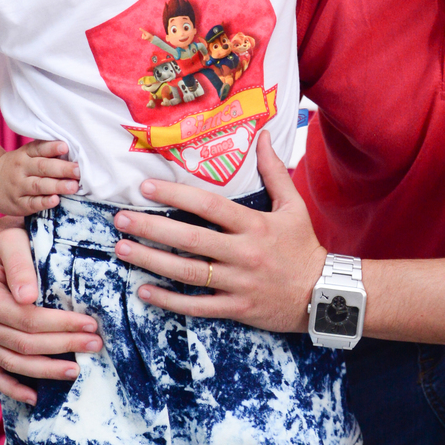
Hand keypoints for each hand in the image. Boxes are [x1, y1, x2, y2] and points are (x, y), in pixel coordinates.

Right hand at [0, 141, 78, 215]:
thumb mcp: (25, 155)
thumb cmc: (17, 168)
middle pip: (43, 167)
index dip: (52, 148)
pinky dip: (44, 202)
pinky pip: (32, 203)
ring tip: (73, 186)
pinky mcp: (18, 204)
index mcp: (25, 154)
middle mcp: (21, 169)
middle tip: (78, 170)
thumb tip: (72, 151)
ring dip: (57, 186)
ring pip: (39, 185)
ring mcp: (18, 187)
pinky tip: (55, 200)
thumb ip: (44, 153)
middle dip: (62, 169)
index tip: (65, 146)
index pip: (39, 148)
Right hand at [0, 218, 101, 404]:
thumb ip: (20, 265)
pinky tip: (35, 397)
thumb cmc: (8, 240)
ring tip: (77, 370)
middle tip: (96, 345)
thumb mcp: (12, 240)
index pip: (27, 320)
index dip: (60, 326)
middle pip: (24, 344)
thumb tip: (28, 296)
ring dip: (46, 371)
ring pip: (13, 363)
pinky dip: (12, 389)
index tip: (90, 324)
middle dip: (63, 346)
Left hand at [112, 132, 326, 331]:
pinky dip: (170, 301)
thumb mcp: (293, 207)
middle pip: (191, 239)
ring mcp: (239, 283)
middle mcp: (245, 253)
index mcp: (255, 225)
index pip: (210, 206)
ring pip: (189, 272)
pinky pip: (198, 306)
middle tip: (121, 219)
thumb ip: (274, 172)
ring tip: (123, 249)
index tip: (146, 187)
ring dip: (152, 261)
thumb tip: (263, 136)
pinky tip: (144, 290)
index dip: (177, 195)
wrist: (323, 294)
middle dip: (152, 228)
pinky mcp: (237, 308)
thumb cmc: (303, 247)